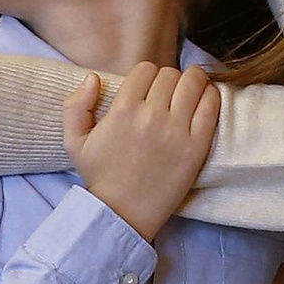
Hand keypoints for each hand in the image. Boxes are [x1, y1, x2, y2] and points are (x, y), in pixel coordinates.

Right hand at [64, 63, 220, 239]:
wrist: (122, 213)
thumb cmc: (100, 177)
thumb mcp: (74, 142)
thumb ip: (76, 106)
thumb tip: (94, 78)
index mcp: (122, 110)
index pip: (145, 69)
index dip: (148, 75)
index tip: (149, 88)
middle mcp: (150, 115)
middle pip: (170, 74)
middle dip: (169, 79)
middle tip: (169, 93)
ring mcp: (176, 130)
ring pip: (192, 83)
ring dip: (193, 81)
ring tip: (190, 90)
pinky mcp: (196, 146)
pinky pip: (210, 105)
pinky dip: (210, 95)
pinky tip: (205, 99)